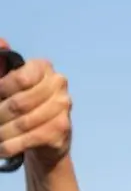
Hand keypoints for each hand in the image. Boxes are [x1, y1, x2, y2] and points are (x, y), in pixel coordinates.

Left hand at [0, 40, 72, 169]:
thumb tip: (1, 42)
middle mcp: (59, 84)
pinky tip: (2, 148)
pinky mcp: (63, 129)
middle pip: (19, 104)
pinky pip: (31, 138)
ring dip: (1, 134)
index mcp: (43, 67)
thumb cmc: (20, 103)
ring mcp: (64, 107)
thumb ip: (1, 64)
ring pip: (23, 123)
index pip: (19, 79)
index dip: (0, 91)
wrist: (44, 136)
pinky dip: (11, 145)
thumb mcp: (7, 84)